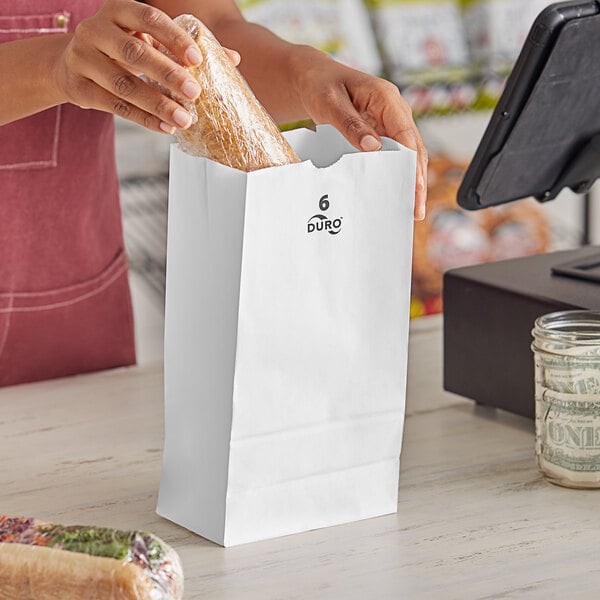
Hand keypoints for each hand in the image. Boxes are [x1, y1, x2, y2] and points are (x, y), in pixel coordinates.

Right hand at [52, 0, 238, 133]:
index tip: (198, 58)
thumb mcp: (147, 40)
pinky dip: (144, 119)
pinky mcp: (78, 87)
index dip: (174, 38)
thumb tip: (233, 58)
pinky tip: (165, 127)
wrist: (70, 63)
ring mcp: (83, 58)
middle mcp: (96, 30)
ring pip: (123, 84)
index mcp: (118, 11)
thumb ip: (184, 48)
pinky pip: (115, 106)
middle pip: (134, 53)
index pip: (149, 19)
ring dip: (157, 104)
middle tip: (195, 92)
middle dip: (168, 74)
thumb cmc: (120, 49)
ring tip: (184, 119)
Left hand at [294, 51, 427, 219]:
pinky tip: (396, 193)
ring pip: (408, 154)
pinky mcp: (383, 132)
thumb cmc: (320, 86)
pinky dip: (397, 174)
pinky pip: (395, 155)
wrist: (313, 79)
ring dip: (410, 180)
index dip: (413, 163)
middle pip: (414, 148)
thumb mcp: (330, 104)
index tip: (415, 186)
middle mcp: (395, 110)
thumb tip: (374, 148)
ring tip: (411, 209)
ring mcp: (390, 122)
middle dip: (417, 179)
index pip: (406, 134)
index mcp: (386, 98)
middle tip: (416, 209)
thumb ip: (351, 125)